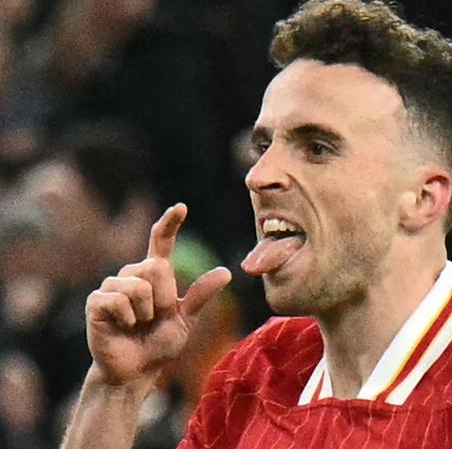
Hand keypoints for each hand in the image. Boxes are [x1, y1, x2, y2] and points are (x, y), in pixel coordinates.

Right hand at [85, 203, 230, 385]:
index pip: (161, 241)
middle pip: (157, 267)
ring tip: (138, 324)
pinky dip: (129, 319)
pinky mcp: (96, 301)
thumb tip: (226, 271)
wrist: (136, 371)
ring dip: (147, 312)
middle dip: (165, 298)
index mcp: (154, 275)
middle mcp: (132, 274)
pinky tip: (123, 327)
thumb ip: (201, 294)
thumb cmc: (160, 344)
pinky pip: (121, 300)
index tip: (181, 207)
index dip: (169, 223)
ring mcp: (112, 285)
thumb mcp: (186, 319)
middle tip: (156, 318)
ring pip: (140, 286)